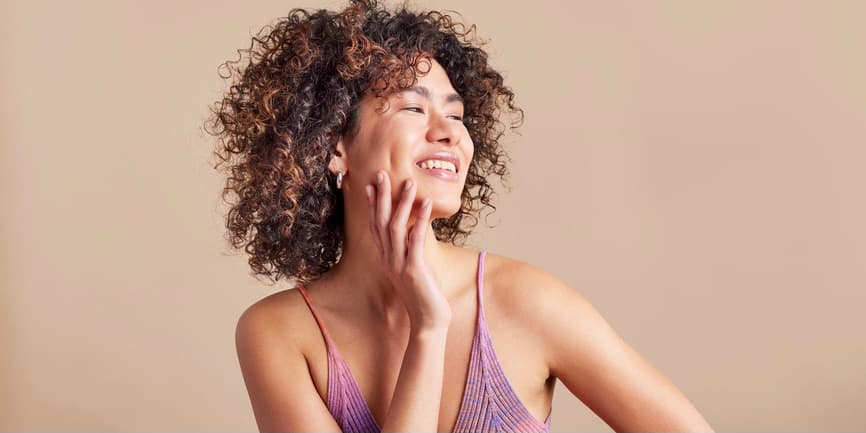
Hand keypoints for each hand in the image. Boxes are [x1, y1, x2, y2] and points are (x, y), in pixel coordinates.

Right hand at [365, 170, 451, 330]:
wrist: (428, 322)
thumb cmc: (423, 295)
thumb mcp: (413, 269)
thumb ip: (409, 251)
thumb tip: (413, 231)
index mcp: (387, 259)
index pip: (375, 227)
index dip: (372, 205)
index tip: (369, 185)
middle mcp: (388, 259)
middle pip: (380, 222)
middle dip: (380, 197)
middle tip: (381, 174)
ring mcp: (399, 264)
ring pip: (395, 228)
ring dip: (402, 203)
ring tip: (409, 183)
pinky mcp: (414, 269)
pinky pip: (415, 240)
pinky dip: (420, 220)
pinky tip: (427, 204)